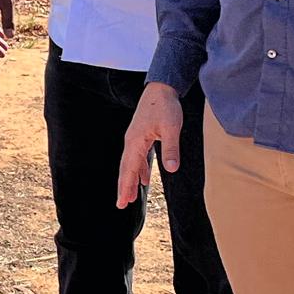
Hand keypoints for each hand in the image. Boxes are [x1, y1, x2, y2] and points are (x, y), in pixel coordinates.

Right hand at [118, 82, 185, 205]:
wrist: (161, 89)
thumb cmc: (165, 106)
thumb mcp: (172, 128)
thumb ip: (171, 149)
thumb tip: (171, 170)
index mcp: (136, 141)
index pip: (128, 169)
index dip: (125, 186)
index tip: (122, 202)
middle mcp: (131, 142)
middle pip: (125, 168)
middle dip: (123, 186)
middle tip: (121, 204)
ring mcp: (135, 139)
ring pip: (130, 163)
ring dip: (130, 179)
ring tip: (131, 196)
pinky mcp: (141, 136)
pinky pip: (137, 157)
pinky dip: (138, 169)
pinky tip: (143, 179)